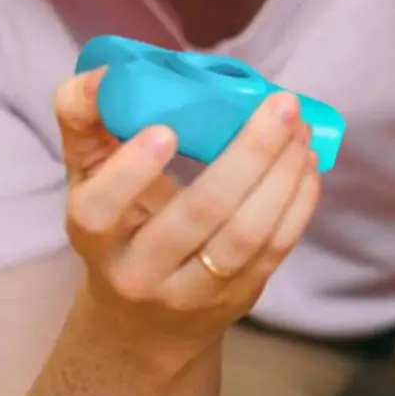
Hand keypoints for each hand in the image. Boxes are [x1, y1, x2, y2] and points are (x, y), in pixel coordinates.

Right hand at [56, 68, 319, 351]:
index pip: (102, 208)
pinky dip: (299, 204)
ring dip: (284, 177)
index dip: (133, 171)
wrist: (146, 321)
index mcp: (95, 236)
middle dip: (249, 155)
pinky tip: (308, 166)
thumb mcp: (89, 181)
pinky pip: (275, 249)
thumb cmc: (120, 230)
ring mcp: (194, 292)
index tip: (166, 131)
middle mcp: (141, 273)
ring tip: (302, 132)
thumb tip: (108, 73)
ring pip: (247, 235)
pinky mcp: (238, 298)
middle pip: (200, 214)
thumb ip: (86, 122)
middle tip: (282, 106)